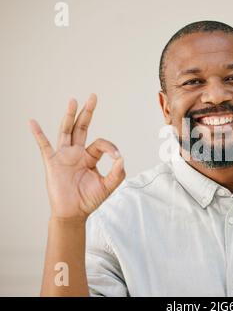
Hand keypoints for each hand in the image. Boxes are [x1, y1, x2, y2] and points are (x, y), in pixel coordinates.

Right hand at [29, 94, 124, 219]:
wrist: (73, 213)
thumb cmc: (89, 199)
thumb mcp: (108, 186)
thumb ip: (117, 173)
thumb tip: (121, 158)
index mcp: (90, 157)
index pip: (100, 143)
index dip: (110, 147)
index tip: (117, 157)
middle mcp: (76, 153)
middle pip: (81, 128)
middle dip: (87, 112)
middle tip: (93, 96)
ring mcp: (63, 156)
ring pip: (66, 131)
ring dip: (69, 116)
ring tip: (73, 101)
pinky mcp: (52, 163)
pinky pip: (44, 146)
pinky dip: (38, 134)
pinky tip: (32, 122)